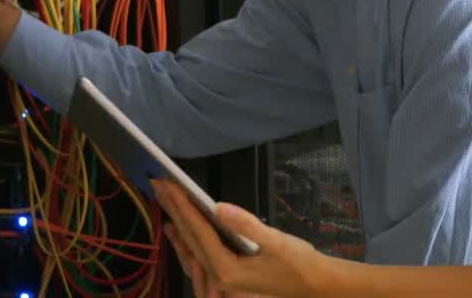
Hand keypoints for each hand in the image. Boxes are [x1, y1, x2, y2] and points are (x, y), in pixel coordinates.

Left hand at [151, 179, 332, 297]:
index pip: (199, 232)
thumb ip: (247, 225)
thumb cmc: (299, 263)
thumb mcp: (276, 242)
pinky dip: (186, 238)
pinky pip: (199, 254)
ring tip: (162, 200)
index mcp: (227, 269)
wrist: (314, 286)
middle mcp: (219, 276)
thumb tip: (219, 207)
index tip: (169, 185)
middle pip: (190, 237)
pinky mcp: (227, 274)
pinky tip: (178, 229)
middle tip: (157, 184)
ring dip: (177, 221)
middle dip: (174, 209)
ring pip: (191, 246)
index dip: (183, 206)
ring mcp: (221, 278)